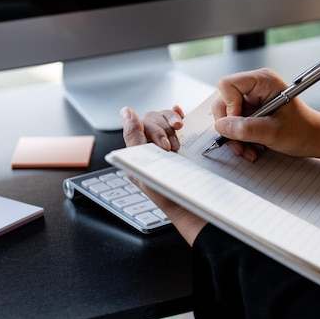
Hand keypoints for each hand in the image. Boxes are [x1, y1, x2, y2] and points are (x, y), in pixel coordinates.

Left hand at [120, 106, 206, 244]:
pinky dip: (177, 114)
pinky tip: (181, 114)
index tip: (165, 148)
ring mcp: (164, 144)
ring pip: (164, 118)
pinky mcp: (180, 144)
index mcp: (136, 152)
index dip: (154, 131)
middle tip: (172, 150)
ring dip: (172, 125)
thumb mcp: (144, 167)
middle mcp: (148, 146)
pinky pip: (175, 121)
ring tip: (178, 144)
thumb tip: (125, 111)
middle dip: (164, 131)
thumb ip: (133, 138)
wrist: (193, 207)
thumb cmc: (168, 195)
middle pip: (153, 118)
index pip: (140, 123)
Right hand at [212, 67, 319, 167]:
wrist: (315, 139)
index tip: (238, 123)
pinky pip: (235, 124)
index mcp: (263, 81)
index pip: (228, 85)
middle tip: (240, 145)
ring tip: (250, 150)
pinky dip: (241, 139)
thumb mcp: (273, 132)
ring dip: (235, 137)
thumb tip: (220, 126)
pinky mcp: (252, 112)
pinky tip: (253, 147)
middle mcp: (255, 87)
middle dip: (230, 127)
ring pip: (227, 117)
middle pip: (224, 102)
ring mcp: (252, 100)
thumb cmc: (303, 131)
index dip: (228, 105)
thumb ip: (246, 129)